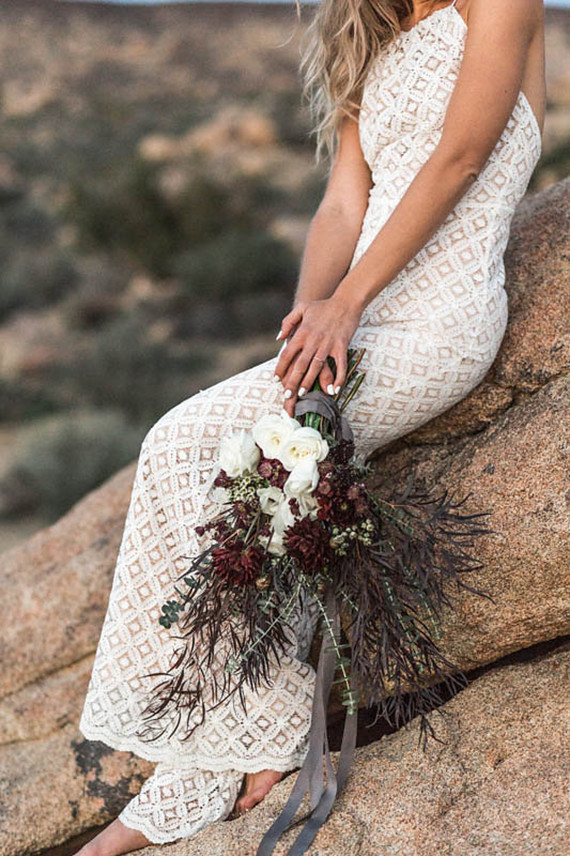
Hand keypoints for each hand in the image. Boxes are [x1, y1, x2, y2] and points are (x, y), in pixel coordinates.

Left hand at [274, 295, 361, 417]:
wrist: (346, 301)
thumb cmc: (323, 306)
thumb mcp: (302, 308)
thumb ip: (287, 322)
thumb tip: (278, 338)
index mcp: (302, 332)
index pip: (287, 353)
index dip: (280, 368)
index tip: (276, 380)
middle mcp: (313, 340)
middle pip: (300, 364)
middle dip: (292, 381)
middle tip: (287, 396)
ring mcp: (328, 344)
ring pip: (316, 367)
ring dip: (309, 381)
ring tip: (303, 393)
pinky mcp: (342, 346)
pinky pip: (340, 366)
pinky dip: (338, 378)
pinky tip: (334, 390)